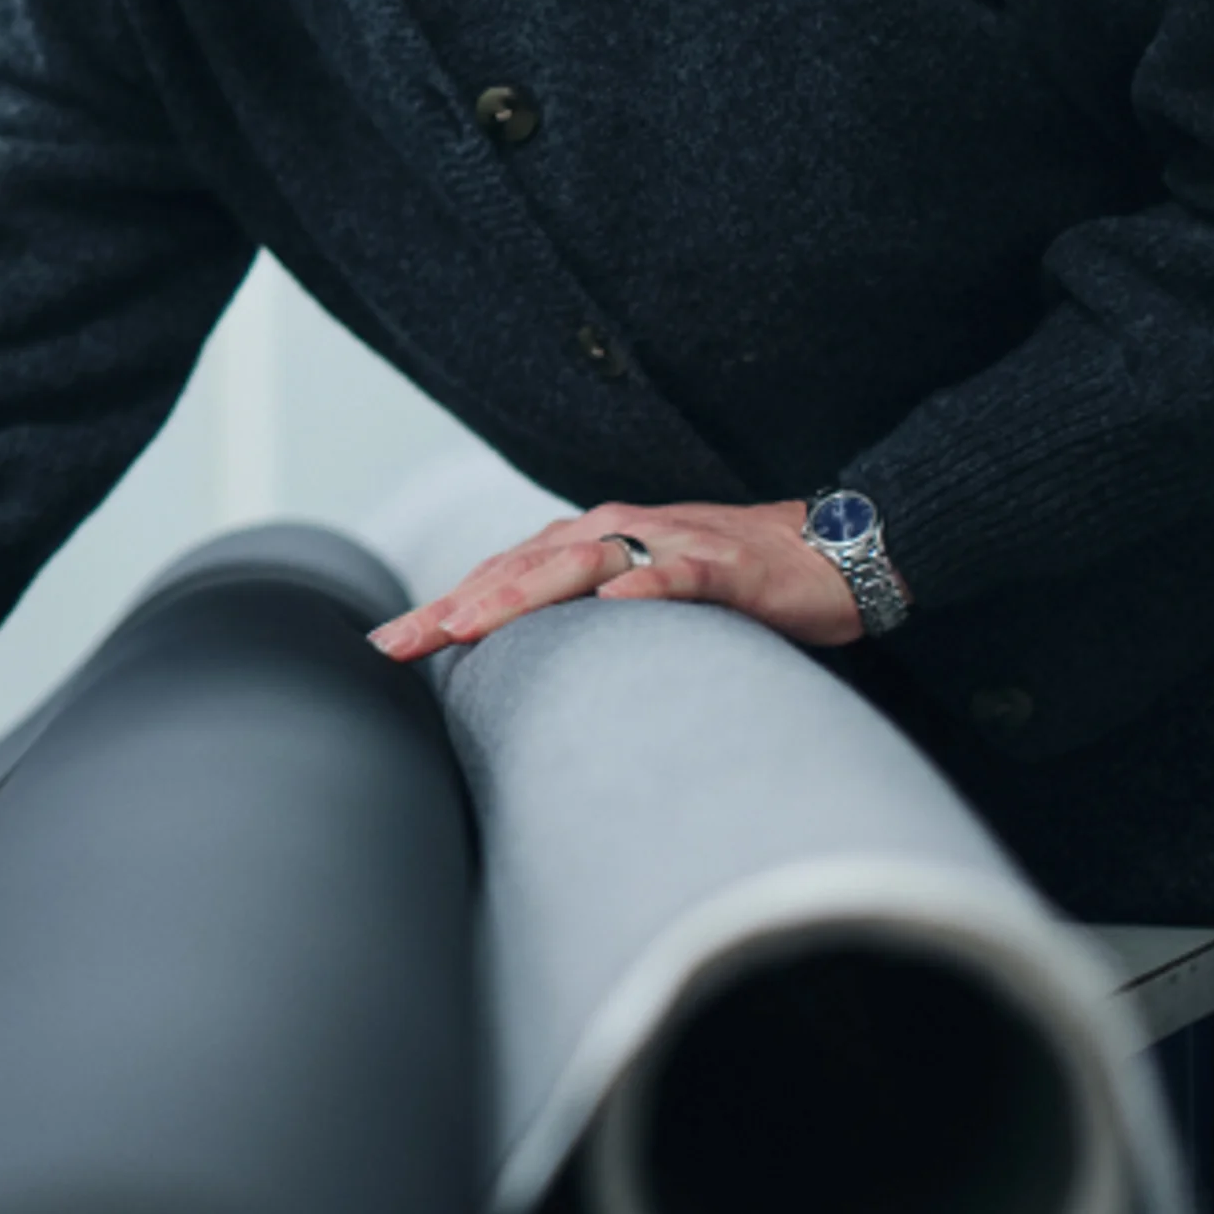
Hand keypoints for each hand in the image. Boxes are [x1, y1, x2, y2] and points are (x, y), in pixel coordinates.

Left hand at [366, 499, 858, 662]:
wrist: (827, 551)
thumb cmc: (726, 583)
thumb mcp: (641, 601)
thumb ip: (586, 624)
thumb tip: (525, 681)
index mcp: (587, 543)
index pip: (500, 574)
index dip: (442, 607)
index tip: (386, 646)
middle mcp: (613, 533)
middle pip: (519, 566)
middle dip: (454, 604)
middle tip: (399, 644)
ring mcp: (666, 543)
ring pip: (579, 562)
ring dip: (521, 592)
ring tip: (469, 624)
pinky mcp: (722, 564)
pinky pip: (677, 573)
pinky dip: (643, 585)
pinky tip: (613, 604)